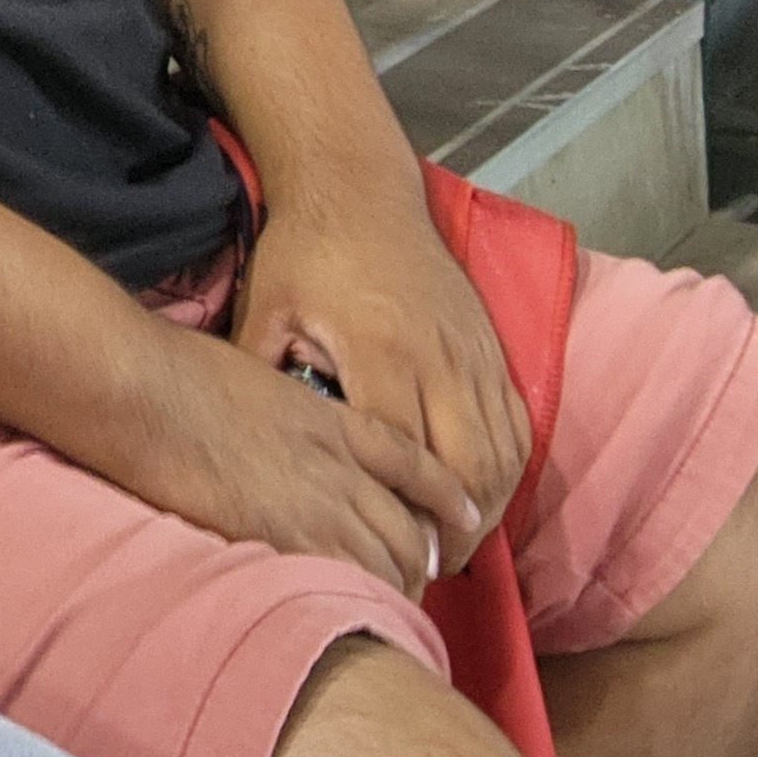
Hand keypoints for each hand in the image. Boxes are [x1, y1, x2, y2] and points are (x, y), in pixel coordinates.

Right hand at [107, 310, 482, 600]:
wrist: (141, 387)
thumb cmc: (178, 371)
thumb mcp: (258, 375)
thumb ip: (290, 410)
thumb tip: (285, 428)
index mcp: (334, 420)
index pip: (417, 466)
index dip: (448, 498)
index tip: (463, 519)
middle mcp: (338, 466)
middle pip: (410, 531)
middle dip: (420, 563)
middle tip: (415, 581)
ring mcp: (313, 505)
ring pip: (386, 564)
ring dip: (394, 590)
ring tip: (389, 609)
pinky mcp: (280, 538)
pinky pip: (343, 582)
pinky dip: (357, 601)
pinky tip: (353, 613)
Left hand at [232, 199, 532, 575]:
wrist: (358, 187)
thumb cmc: (305, 251)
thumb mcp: (266, 309)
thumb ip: (262, 374)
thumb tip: (240, 437)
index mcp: (382, 354)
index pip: (407, 458)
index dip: (406, 515)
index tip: (396, 556)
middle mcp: (440, 359)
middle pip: (469, 468)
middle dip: (457, 528)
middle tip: (431, 569)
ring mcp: (473, 351)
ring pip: (503, 451)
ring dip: (487, 504)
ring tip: (457, 542)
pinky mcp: (490, 343)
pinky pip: (516, 420)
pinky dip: (507, 464)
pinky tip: (484, 491)